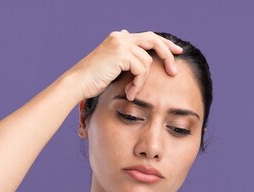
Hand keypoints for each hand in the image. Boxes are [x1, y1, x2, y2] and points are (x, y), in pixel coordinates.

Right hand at [66, 29, 182, 101]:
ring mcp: (121, 43)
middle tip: (174, 71)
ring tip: (133, 92)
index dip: (163, 43)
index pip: (147, 36)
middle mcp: (120, 37)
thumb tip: (138, 58)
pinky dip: (138, 84)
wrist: (78, 84)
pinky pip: (141, 69)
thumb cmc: (93, 81)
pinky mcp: (121, 54)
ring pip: (147, 61)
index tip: (176, 52)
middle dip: (167, 53)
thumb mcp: (112, 68)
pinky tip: (129, 93)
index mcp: (119, 38)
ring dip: (143, 81)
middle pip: (153, 40)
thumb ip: (126, 61)